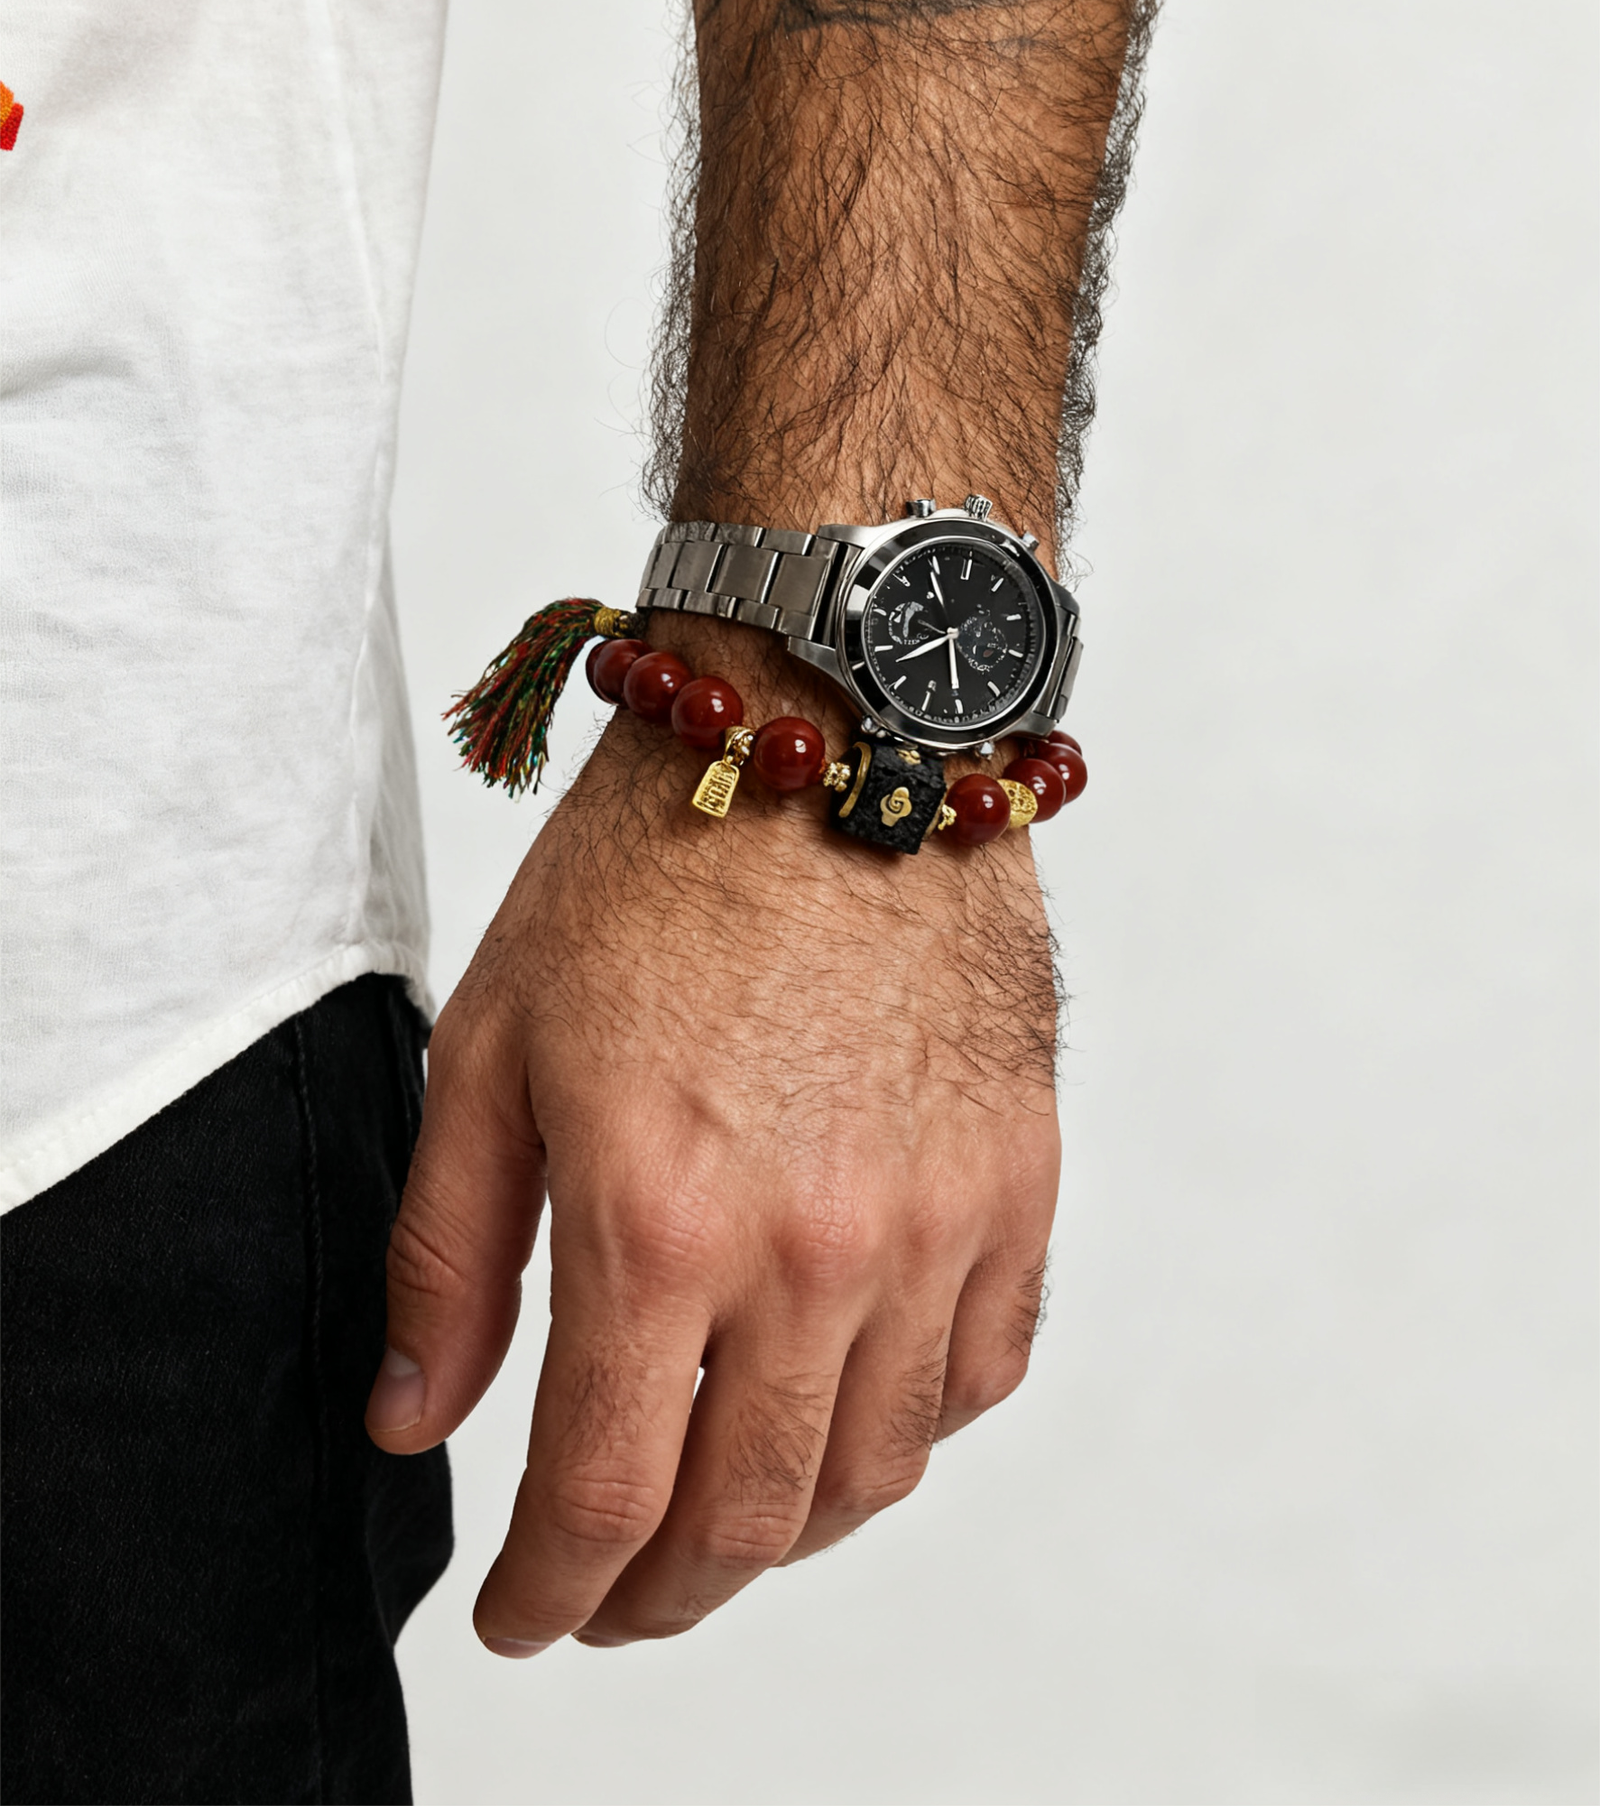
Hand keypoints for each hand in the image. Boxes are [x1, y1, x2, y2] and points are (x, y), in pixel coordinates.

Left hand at [366, 617, 1059, 1652]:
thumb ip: (448, 1257)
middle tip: (610, 1594)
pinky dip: (908, 1429)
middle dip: (658, 1597)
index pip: (603, 1497)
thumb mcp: (491, 1046)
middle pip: (746, 1521)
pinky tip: (845, 1402)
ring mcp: (936, 1221)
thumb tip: (416, 1425)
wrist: (832, 733)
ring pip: (872, 1474)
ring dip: (783, 1532)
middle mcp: (814, 1248)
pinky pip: (982, 1374)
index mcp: (658, 1217)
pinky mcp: (1019, 1180)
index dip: (548, 1594)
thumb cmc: (656, 865)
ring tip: (718, 1512)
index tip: (522, 1615)